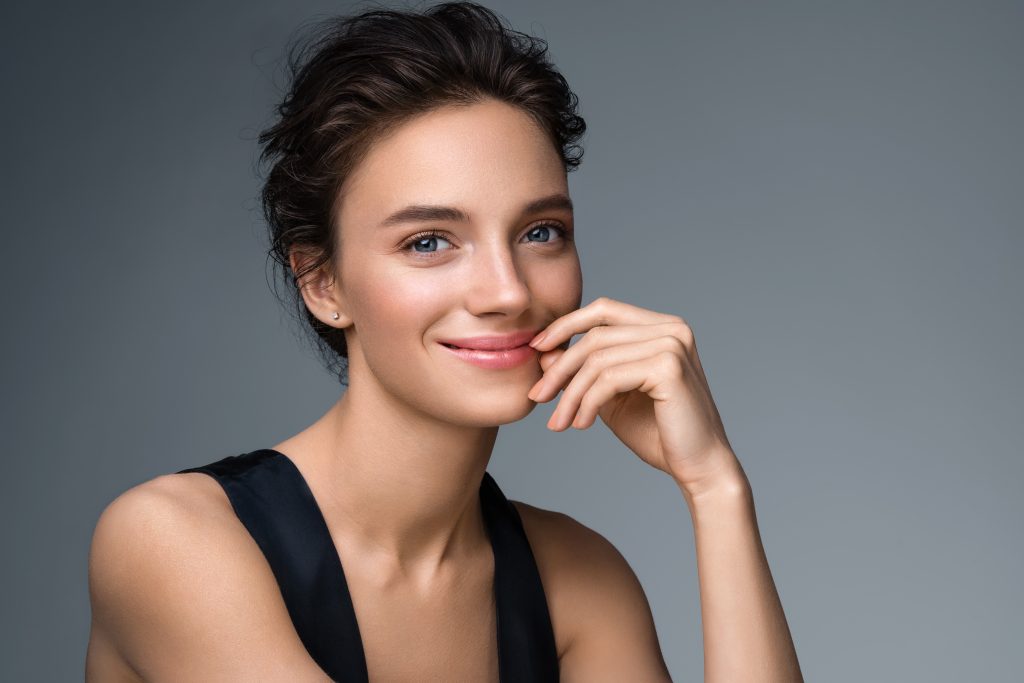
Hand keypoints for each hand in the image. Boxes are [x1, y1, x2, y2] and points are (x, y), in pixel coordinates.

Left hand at [527, 297, 743, 495]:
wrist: (698, 467)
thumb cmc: (657, 432)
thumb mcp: (609, 396)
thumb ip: (582, 371)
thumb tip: (544, 351)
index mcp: (661, 327)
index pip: (604, 310)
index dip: (566, 325)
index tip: (536, 349)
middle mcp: (671, 328)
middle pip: (596, 336)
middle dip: (560, 368)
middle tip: (538, 397)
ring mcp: (673, 344)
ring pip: (598, 360)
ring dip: (570, 394)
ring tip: (559, 422)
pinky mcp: (669, 368)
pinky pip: (609, 379)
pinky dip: (587, 403)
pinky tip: (581, 425)